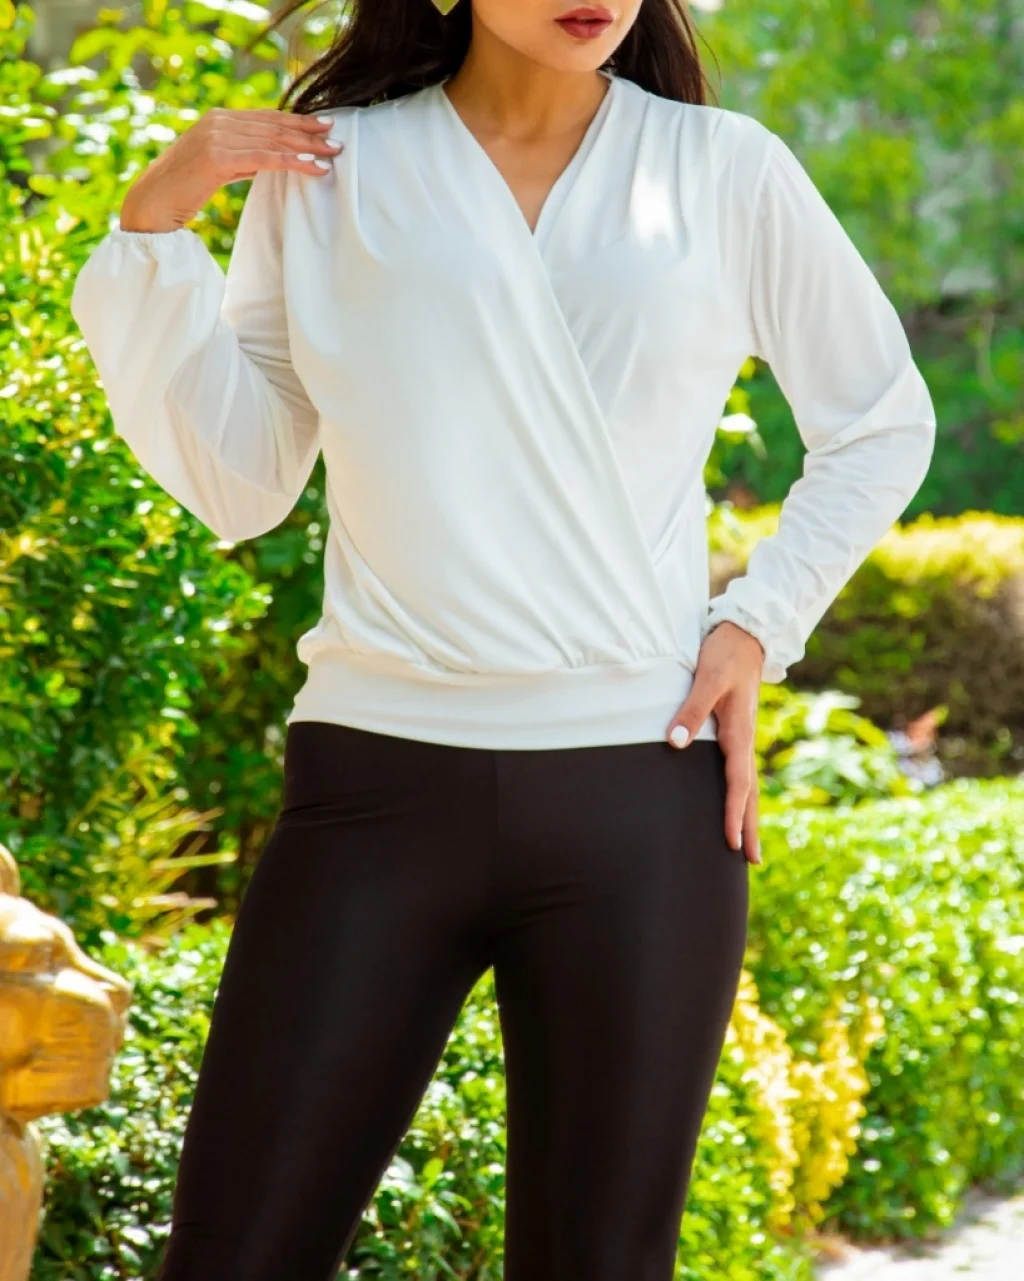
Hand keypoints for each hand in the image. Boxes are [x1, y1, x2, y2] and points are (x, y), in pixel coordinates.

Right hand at [117, 107, 343, 233]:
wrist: (152, 202)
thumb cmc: (184, 189)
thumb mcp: (217, 166)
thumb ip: (241, 157)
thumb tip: (271, 159)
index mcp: (218, 118)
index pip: (266, 117)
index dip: (297, 120)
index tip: (324, 125)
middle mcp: (218, 121)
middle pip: (274, 125)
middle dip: (308, 133)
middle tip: (337, 140)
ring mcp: (217, 137)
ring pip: (273, 140)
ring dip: (306, 147)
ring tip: (331, 155)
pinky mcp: (218, 158)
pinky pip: (264, 158)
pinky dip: (291, 162)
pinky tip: (312, 167)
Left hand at [664, 620, 763, 864]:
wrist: (745, 635)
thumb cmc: (724, 656)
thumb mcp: (705, 679)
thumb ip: (690, 711)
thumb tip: (674, 743)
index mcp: (739, 734)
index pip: (738, 784)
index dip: (733, 814)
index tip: (730, 843)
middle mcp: (745, 740)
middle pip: (750, 793)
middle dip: (749, 827)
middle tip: (752, 861)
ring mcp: (743, 737)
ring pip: (748, 785)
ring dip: (747, 814)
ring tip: (747, 845)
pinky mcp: (736, 731)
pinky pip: (741, 771)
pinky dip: (741, 794)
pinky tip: (735, 803)